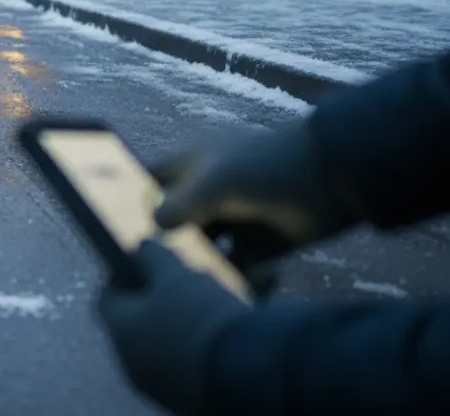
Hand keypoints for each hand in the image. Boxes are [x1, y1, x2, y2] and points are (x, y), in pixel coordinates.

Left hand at [98, 240, 250, 415]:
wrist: (247, 373)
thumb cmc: (201, 316)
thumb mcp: (175, 274)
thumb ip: (152, 256)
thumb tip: (140, 246)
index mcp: (120, 331)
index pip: (107, 297)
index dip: (124, 274)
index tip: (146, 260)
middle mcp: (131, 363)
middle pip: (136, 321)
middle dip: (156, 297)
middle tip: (183, 280)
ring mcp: (158, 384)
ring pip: (161, 343)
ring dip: (178, 321)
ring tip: (209, 302)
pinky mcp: (186, 397)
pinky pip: (184, 363)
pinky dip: (196, 345)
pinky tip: (221, 331)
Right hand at [152, 122, 360, 266]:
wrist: (331, 182)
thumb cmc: (263, 169)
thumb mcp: (214, 182)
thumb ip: (178, 205)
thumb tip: (153, 229)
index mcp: (192, 167)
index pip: (150, 183)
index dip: (132, 201)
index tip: (119, 229)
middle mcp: (207, 193)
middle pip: (172, 222)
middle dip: (164, 242)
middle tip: (151, 266)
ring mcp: (232, 221)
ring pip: (200, 248)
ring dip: (194, 263)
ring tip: (188, 279)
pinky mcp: (255, 247)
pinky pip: (230, 267)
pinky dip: (226, 277)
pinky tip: (222, 283)